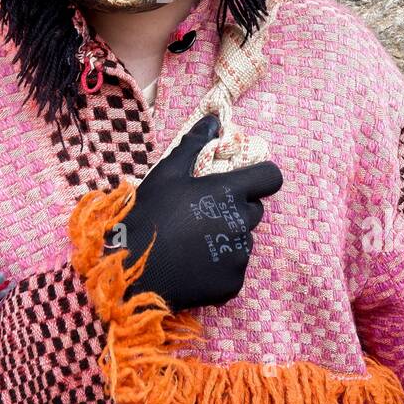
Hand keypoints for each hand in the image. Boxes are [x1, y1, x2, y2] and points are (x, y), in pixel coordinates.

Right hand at [111, 114, 282, 312]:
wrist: (133, 269)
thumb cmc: (149, 214)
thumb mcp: (168, 172)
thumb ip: (194, 144)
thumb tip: (214, 120)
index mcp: (229, 192)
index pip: (270, 177)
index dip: (260, 177)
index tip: (242, 182)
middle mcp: (241, 222)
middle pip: (255, 210)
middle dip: (237, 209)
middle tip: (204, 214)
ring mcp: (239, 255)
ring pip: (243, 240)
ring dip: (227, 238)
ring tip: (193, 243)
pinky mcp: (233, 283)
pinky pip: (234, 269)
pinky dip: (220, 267)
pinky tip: (193, 265)